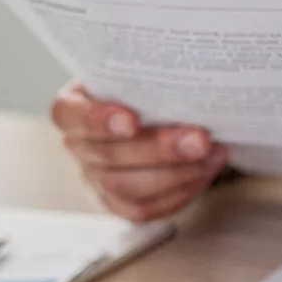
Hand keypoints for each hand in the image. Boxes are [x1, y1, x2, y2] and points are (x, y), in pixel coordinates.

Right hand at [50, 82, 229, 221]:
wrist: (154, 111)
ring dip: (175, 174)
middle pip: (109, 156)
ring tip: (209, 155)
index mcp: (72, 108)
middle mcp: (79, 146)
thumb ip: (150, 75)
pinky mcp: (117, 203)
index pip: (72, 115)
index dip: (99, 120)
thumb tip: (187, 73)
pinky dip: (178, 193)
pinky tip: (203, 172)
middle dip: (158, 149)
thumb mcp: (140, 72)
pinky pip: (143, 209)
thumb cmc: (143, 87)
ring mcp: (95, 178)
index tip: (132, 120)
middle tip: (198, 139)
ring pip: (126, 187)